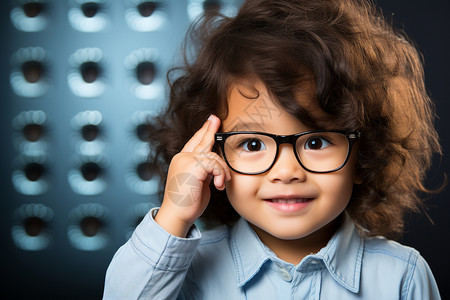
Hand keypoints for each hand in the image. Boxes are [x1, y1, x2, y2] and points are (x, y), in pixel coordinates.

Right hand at [154, 114, 230, 236]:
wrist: (177, 215)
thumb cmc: (186, 203)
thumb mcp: (198, 182)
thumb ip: (204, 170)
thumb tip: (214, 165)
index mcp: (182, 160)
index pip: (194, 142)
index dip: (202, 131)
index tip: (211, 122)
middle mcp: (182, 158)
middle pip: (201, 140)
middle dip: (210, 129)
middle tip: (216, 119)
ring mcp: (186, 160)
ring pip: (212, 155)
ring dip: (222, 170)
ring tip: (222, 182)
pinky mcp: (193, 166)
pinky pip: (214, 164)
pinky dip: (220, 174)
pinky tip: (218, 186)